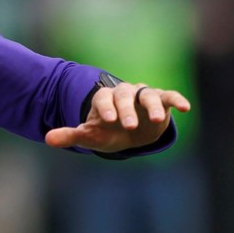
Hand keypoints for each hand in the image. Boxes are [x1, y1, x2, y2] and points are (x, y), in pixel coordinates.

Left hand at [44, 82, 190, 152]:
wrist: (128, 133)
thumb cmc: (107, 132)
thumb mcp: (90, 135)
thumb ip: (70, 135)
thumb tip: (48, 138)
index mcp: (104, 99)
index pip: (103, 98)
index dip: (105, 108)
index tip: (106, 121)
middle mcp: (124, 93)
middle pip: (124, 95)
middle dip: (126, 109)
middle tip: (128, 125)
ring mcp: (143, 96)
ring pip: (147, 95)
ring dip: (152, 106)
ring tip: (156, 119)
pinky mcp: (161, 102)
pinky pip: (169, 97)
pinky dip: (176, 100)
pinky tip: (185, 107)